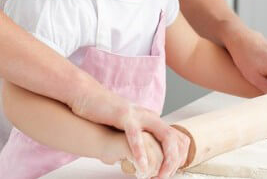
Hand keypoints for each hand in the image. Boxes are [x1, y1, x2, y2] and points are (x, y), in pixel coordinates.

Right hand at [72, 88, 188, 177]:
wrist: (87, 96)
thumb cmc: (105, 115)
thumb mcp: (129, 128)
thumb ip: (139, 140)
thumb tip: (145, 160)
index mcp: (152, 120)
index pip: (177, 137)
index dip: (179, 157)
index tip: (171, 172)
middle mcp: (150, 117)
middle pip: (175, 138)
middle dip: (175, 161)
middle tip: (166, 177)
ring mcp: (139, 115)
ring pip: (164, 135)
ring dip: (165, 158)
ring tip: (159, 175)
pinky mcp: (124, 116)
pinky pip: (136, 135)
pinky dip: (140, 152)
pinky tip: (142, 165)